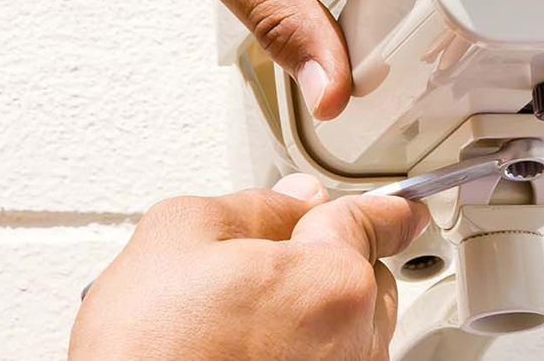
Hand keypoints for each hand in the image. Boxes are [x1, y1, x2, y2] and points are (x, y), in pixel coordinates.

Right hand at [69, 175, 427, 360]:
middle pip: (363, 280)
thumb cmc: (146, 351)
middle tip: (262, 267)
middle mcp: (353, 344)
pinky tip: (242, 355)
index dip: (380, 207)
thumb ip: (251, 205)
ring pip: (349, 331)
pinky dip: (303, 354)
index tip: (398, 210)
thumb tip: (291, 199)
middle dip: (325, 265)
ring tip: (237, 325)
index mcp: (331, 283)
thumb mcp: (178, 236)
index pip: (371, 222)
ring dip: (314, 316)